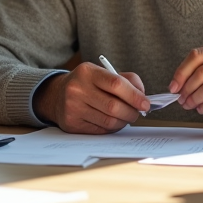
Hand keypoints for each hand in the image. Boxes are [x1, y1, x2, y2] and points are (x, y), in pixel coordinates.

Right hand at [32, 62, 149, 133]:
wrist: (57, 95)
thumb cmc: (87, 84)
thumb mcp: (102, 73)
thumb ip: (126, 80)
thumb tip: (142, 96)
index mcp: (87, 72)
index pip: (116, 84)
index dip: (135, 95)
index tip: (146, 103)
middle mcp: (76, 88)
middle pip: (114, 106)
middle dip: (132, 112)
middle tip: (138, 113)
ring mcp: (72, 107)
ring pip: (109, 121)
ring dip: (124, 122)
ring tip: (126, 117)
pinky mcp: (72, 123)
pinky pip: (101, 130)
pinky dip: (112, 128)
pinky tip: (112, 121)